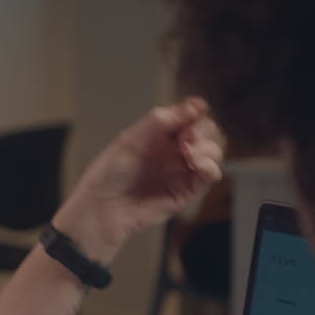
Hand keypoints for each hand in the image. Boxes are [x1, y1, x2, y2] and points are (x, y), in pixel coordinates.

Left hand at [52, 97, 222, 262]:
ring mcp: (180, 170)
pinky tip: (199, 165)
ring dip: (207, 148)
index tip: (196, 110)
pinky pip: (209, 175)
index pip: (186, 116)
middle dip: (202, 129)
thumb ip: (160, 121)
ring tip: (189, 153)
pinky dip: (211, 167)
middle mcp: (171, 151)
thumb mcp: (130, 140)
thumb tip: (192, 106)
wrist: (103, 208)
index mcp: (157, 135)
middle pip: (204, 131)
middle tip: (188, 137)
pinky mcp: (186, 191)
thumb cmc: (107, 175)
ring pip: (211, 152)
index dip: (195, 111)